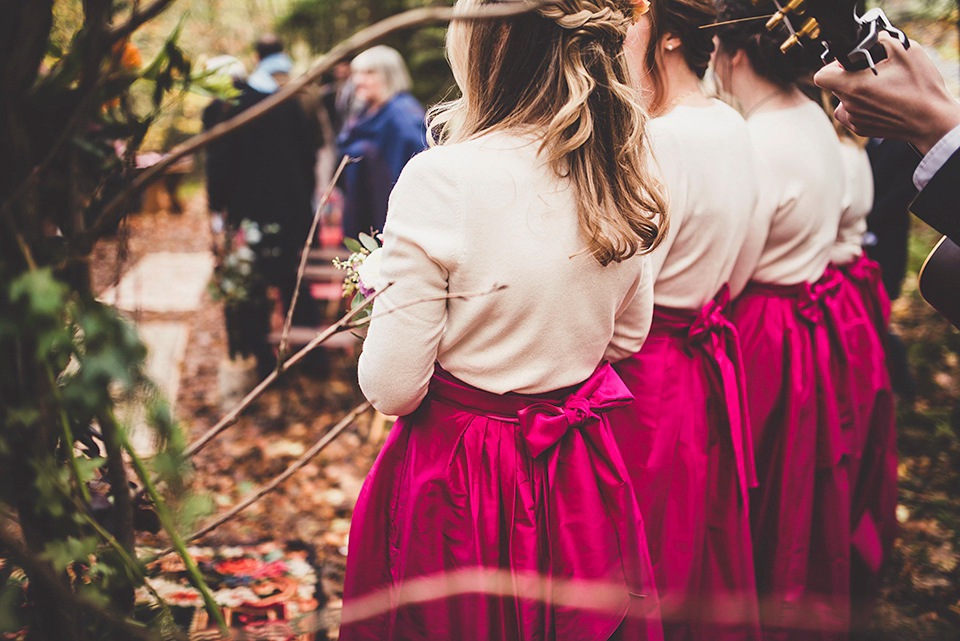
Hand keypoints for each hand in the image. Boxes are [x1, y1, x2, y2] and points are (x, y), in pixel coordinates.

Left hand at [814, 33, 959, 154]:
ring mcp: (854, 120)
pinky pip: (851, 114)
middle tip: (872, 74)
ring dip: (855, 92)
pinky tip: (879, 103)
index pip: (821, 76)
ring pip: (843, 100)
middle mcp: (849, 106)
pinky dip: (860, 107)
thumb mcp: (906, 52)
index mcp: (854, 87)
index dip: (833, 66)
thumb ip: (881, 41)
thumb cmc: (921, 89)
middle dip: (849, 76)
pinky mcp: (860, 129)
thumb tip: (872, 40)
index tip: (849, 64)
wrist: (932, 120)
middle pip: (835, 86)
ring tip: (878, 89)